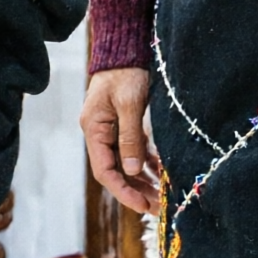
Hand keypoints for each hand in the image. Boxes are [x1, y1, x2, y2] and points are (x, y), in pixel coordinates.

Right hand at [81, 67, 161, 214]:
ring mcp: (112, 131)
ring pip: (127, 164)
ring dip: (143, 181)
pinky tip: (163, 174)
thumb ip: (130, 137)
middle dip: (136, 191)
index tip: (142, 206)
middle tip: (158, 208)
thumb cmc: (125, 73)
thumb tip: (133, 170)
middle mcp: (100, 134)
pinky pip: (136, 152)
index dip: (123, 191)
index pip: (105, 171)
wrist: (126, 49)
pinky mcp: (125, 126)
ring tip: (162, 197)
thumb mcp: (129, 104)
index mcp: (94, 130)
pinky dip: (149, 164)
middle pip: (116, 172)